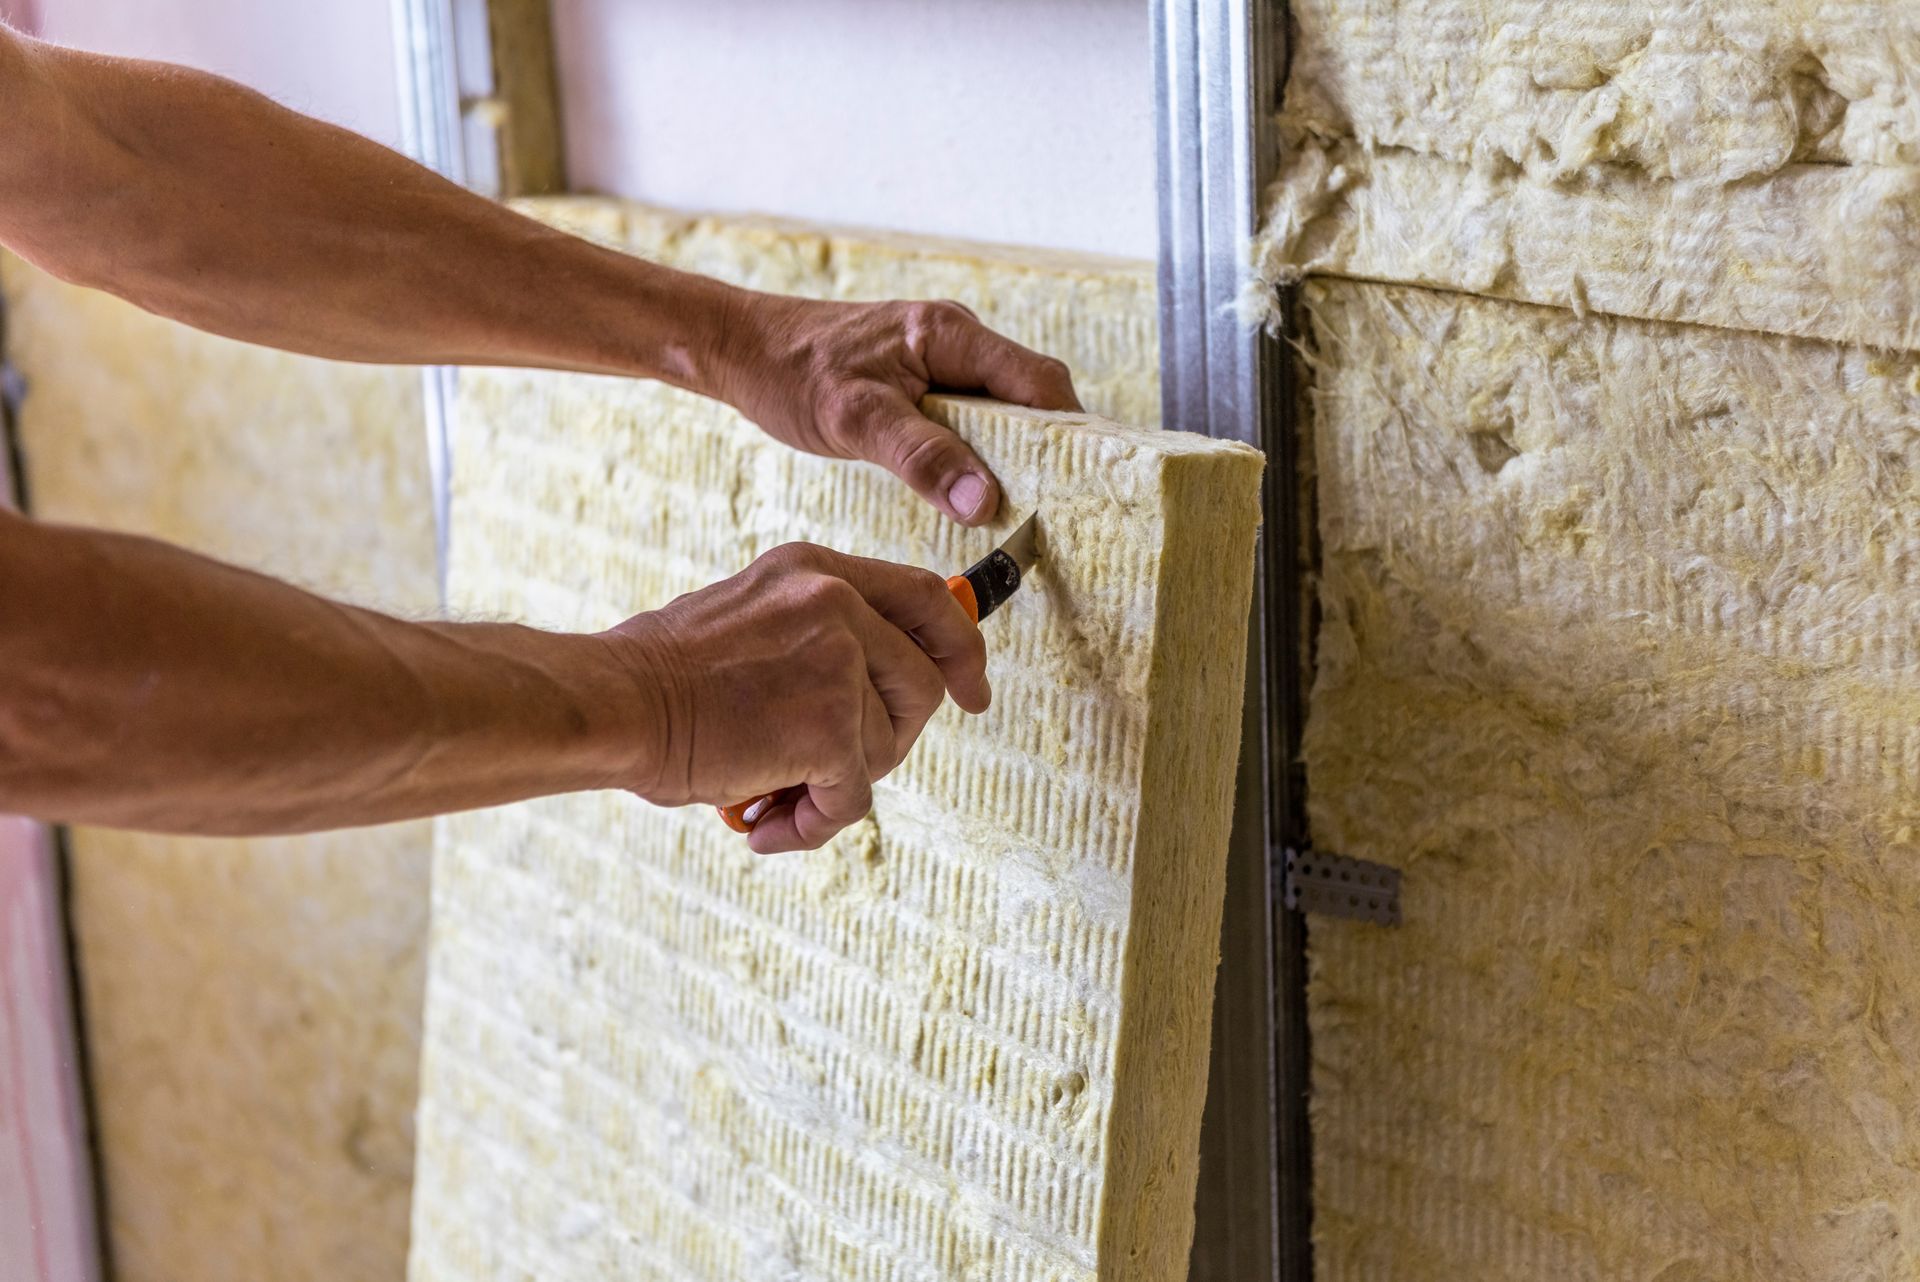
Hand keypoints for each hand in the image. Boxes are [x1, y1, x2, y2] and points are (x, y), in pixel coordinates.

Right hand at [602, 542, 990, 852]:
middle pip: (920, 683)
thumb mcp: (751, 618)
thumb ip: (816, 638)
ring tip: (773, 797)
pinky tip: (766, 823)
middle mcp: (837, 604)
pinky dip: (813, 823)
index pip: (923, 597)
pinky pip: (854, 796)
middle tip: (832, 770)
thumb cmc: (662, 679)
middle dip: (890, 739)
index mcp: (816, 571)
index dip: (959, 647)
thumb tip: (872, 696)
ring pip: (885, 747)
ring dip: (835, 786)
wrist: (614, 704)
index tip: (972, 689)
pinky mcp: (832, 727)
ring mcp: (839, 662)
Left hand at [715, 295, 1081, 525]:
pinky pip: (974, 422)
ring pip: (1005, 413)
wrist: (743, 352)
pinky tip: (978, 497)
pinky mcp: (925, 388)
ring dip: (1016, 459)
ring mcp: (944, 364)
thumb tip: (984, 503)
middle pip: (1032, 399)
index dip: (1070, 432)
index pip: (1039, 382)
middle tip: (1056, 511)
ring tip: (1024, 513)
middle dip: (1050, 451)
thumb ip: (922, 458)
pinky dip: (983, 458)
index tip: (1083, 486)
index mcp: (951, 333)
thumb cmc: (792, 374)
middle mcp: (958, 343)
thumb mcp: (855, 420)